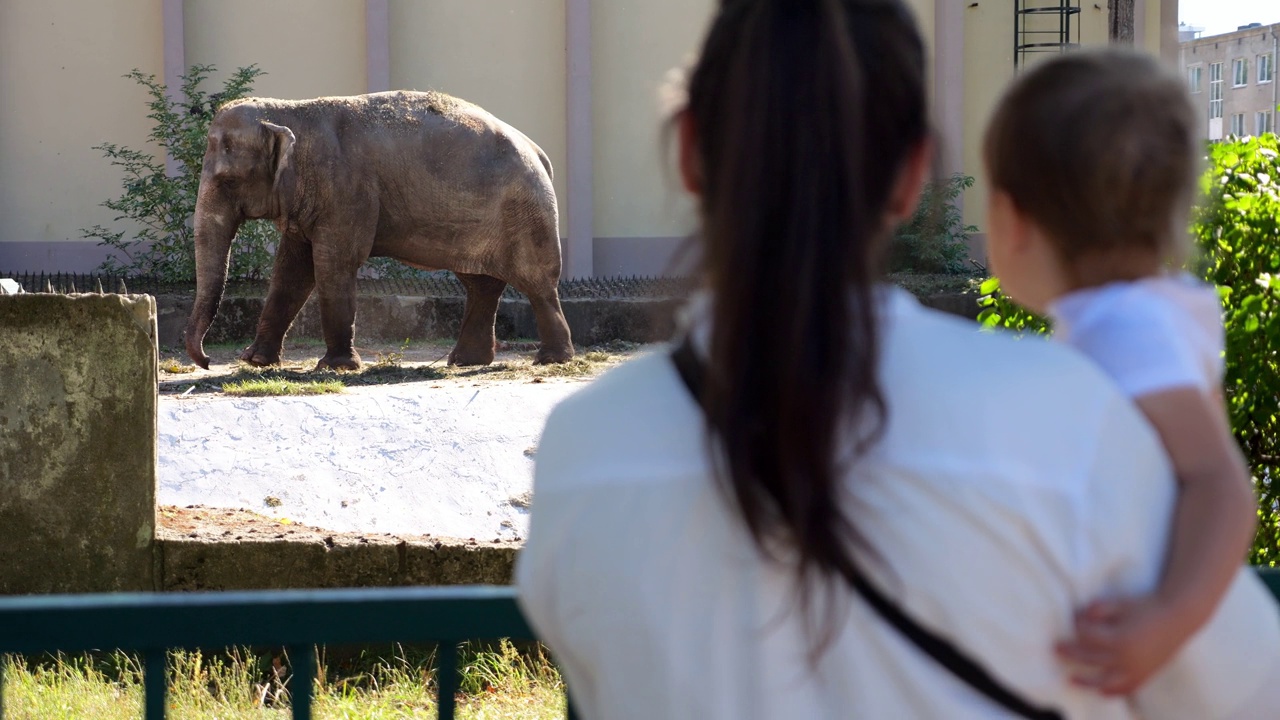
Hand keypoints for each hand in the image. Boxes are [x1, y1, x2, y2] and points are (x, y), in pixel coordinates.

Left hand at [1055, 597, 1191, 695]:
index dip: (1078, 626)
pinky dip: (1112, 692)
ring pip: (1105, 682)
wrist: (1179, 618)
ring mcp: (1136, 670)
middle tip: (1056, 649)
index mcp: (1119, 638)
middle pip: (1090, 658)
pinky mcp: (1146, 675)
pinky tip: (1100, 691)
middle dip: (1071, 653)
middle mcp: (1126, 658)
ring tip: (1071, 680)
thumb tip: (1078, 616)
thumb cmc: (1147, 606)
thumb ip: (1098, 609)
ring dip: (1086, 682)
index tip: (1073, 620)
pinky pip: (1126, 689)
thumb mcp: (1120, 603)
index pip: (1087, 636)